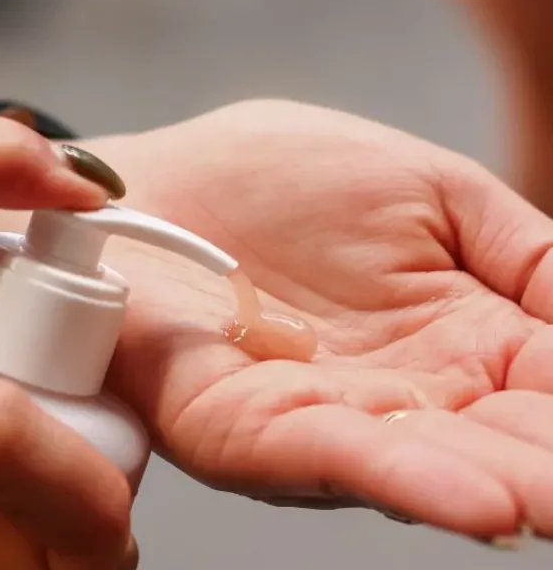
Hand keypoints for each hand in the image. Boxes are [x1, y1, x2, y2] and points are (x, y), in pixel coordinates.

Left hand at [77, 101, 552, 539]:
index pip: (552, 386)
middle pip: (504, 444)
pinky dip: (405, 479)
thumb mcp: (429, 192)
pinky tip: (482, 499)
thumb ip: (524, 254)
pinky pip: (328, 456)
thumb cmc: (276, 176)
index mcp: (454, 335)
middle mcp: (402, 394)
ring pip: (427, 468)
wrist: (162, 185)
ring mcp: (325, 417)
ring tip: (552, 497)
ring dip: (503, 485)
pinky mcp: (245, 427)